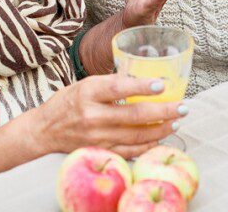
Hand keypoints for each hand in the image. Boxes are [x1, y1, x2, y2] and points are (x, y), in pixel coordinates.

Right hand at [33, 74, 187, 158]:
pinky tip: (161, 137)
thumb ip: (112, 84)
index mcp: (88, 92)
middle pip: (134, 115)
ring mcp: (97, 136)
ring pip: (136, 135)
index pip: (119, 88)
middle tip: (182, 106)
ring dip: (161, 128)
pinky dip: (148, 145)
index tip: (162, 84)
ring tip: (176, 121)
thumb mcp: (86, 84)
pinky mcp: (100, 150)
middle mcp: (92, 115)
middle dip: (163, 111)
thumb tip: (144, 78)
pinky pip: (129, 150)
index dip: (142, 86)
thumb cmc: (68, 102)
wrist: (45, 131)